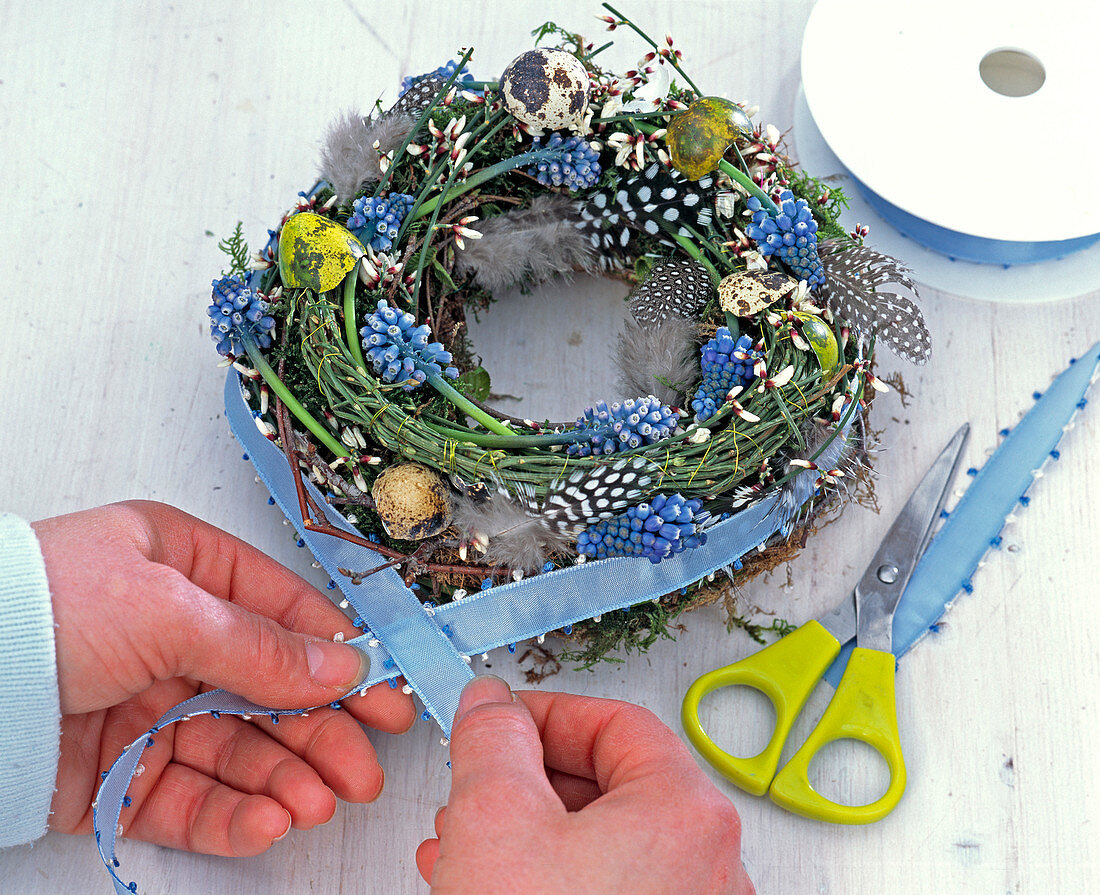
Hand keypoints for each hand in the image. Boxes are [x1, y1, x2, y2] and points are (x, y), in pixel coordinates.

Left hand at [34, 500, 415, 855]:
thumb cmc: (39, 608)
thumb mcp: (166, 607)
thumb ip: (259, 646)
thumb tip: (341, 668)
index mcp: (185, 572)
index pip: (283, 614)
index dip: (338, 657)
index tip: (383, 693)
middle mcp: (173, 639)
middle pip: (269, 691)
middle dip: (322, 732)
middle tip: (365, 767)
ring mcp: (149, 708)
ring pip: (238, 751)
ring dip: (287, 778)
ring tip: (320, 802)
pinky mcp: (120, 775)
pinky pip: (192, 797)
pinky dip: (235, 813)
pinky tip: (271, 821)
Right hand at [416, 676, 754, 894]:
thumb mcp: (494, 819)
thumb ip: (492, 740)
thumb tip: (489, 702)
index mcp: (686, 812)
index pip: (615, 722)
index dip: (545, 713)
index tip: (497, 719)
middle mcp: (708, 864)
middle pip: (612, 782)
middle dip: (529, 777)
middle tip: (477, 780)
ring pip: (605, 842)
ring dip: (531, 828)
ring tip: (466, 838)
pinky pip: (610, 887)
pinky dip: (553, 874)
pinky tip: (493, 879)